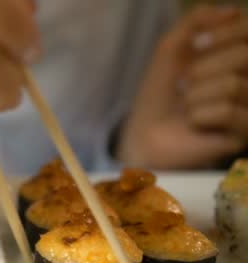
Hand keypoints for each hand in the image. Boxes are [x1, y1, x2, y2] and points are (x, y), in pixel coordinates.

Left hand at [117, 5, 247, 168]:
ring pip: (234, 85)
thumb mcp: (172, 47)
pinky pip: (229, 111)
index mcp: (239, 55)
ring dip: (196, 95)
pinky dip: (200, 115)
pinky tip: (195, 123)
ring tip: (188, 106)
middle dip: (202, 69)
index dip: (225, 33)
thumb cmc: (160, 91)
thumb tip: (234, 10)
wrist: (145, 131)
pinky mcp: (246, 132)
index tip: (196, 44)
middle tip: (184, 85)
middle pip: (245, 56)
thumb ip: (198, 20)